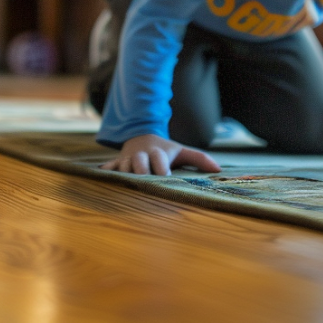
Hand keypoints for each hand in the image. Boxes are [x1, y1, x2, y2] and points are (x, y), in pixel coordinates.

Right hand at [99, 134, 221, 175]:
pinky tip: (102, 178)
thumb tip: (219, 169)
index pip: (159, 160)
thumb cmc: (165, 150)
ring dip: (124, 175)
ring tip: (126, 186)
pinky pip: (109, 167)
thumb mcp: (181, 151)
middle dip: (141, 173)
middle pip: (139, 163)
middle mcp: (141, 154)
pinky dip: (106, 173)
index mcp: (157, 152)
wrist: (141, 136)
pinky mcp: (116, 162)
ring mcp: (127, 158)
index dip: (162, 169)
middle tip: (145, 184)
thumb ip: (199, 159)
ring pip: (123, 166)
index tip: (165, 179)